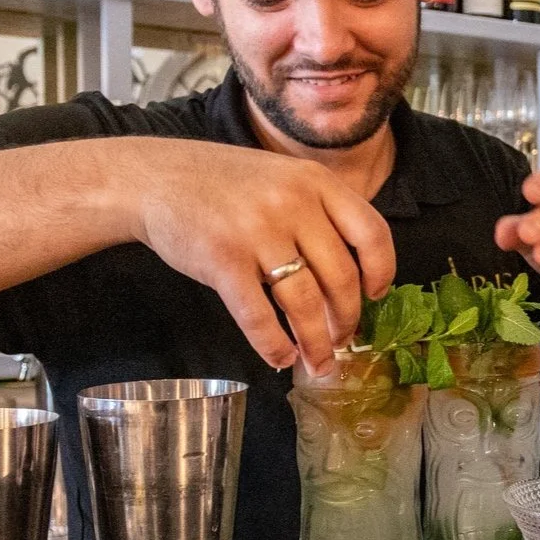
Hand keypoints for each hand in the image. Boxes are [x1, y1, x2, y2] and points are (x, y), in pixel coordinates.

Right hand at [126, 138, 395, 373]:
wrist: (157, 178)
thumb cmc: (225, 184)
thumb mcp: (284, 178)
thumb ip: (319, 211)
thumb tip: (354, 274)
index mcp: (317, 182)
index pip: (371, 232)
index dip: (382, 271)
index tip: (376, 295)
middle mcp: (294, 204)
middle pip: (340, 277)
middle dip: (346, 319)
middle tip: (344, 339)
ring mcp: (258, 232)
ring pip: (304, 303)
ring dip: (316, 342)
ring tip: (319, 362)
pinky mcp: (223, 260)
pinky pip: (259, 316)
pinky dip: (274, 345)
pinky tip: (280, 358)